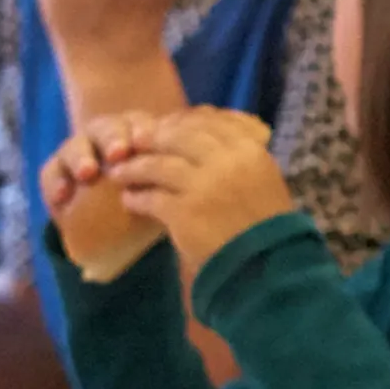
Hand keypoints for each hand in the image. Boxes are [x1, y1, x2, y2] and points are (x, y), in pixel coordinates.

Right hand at [41, 113, 172, 282]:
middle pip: (105, 129)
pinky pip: (50, 172)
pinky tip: (63, 197)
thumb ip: (183, 174)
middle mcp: (106, 137)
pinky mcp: (58, 174)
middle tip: (120, 154)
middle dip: (112, 139)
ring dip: (81, 157)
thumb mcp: (173, 185)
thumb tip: (214, 172)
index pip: (137, 124)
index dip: (141, 131)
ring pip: (75, 145)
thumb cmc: (158, 197)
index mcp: (137, 134)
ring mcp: (80, 152)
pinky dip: (54, 182)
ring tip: (88, 174)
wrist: (126, 227)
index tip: (143, 143)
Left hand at [105, 108, 290, 284]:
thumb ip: (240, 159)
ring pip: (158, 165)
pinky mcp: (184, 212)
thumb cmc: (269, 228)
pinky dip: (136, 198)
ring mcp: (203, 185)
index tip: (162, 127)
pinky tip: (129, 200)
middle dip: (152, 139)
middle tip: (133, 143)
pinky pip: (151, 198)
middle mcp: (226, 161)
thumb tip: (207, 142)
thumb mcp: (265, 181)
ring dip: (134, 168)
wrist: (268, 266)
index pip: (207, 122)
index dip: (179, 122)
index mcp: (248, 150)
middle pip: (178, 137)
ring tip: (120, 173)